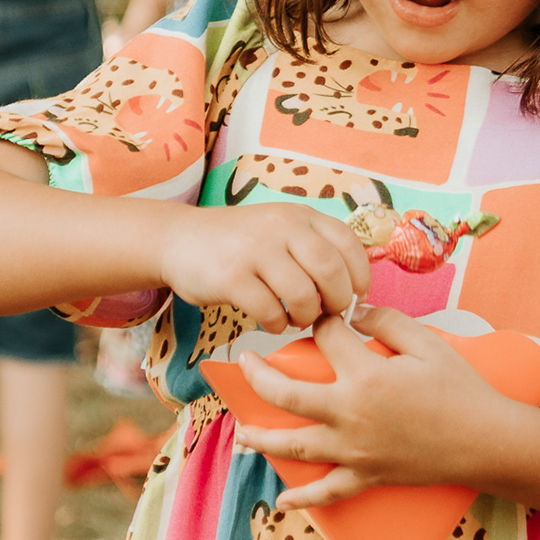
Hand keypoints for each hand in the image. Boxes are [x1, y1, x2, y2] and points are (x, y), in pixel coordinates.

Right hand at [161, 204, 371, 333]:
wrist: (179, 240)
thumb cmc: (240, 244)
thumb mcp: (280, 229)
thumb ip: (313, 248)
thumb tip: (352, 290)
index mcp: (299, 215)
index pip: (348, 243)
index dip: (360, 275)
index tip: (356, 296)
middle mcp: (280, 227)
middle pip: (330, 270)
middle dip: (336, 300)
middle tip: (328, 313)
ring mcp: (255, 250)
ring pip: (303, 294)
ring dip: (307, 316)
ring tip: (297, 318)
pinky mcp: (231, 277)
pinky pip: (270, 311)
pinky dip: (278, 324)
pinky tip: (272, 321)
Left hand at [230, 306, 512, 507]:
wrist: (485, 440)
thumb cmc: (460, 388)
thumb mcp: (427, 344)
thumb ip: (387, 322)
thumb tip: (355, 312)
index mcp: (366, 375)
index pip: (326, 338)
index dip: (323, 321)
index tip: (327, 317)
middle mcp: (350, 413)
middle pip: (287, 393)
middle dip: (258, 376)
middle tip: (244, 362)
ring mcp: (355, 449)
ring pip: (295, 444)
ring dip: (263, 437)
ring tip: (242, 432)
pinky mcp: (367, 475)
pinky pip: (328, 491)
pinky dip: (304, 498)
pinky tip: (283, 501)